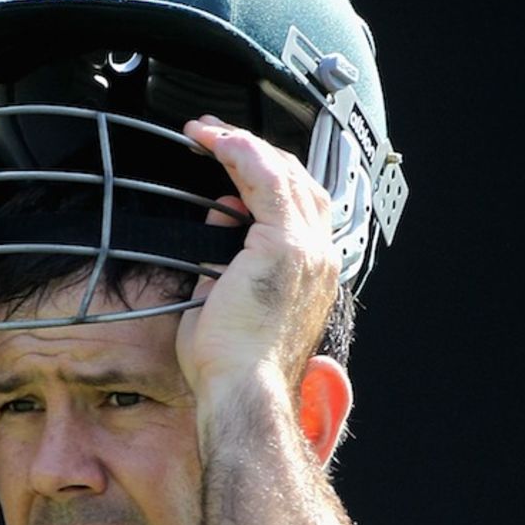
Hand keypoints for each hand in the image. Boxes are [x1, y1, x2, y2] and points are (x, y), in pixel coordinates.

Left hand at [175, 116, 339, 392]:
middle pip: (296, 182)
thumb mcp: (221, 298)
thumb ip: (223, 256)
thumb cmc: (229, 365)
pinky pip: (265, 178)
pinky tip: (213, 141)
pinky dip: (239, 153)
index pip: (296, 207)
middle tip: (212, 136)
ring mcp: (307, 250)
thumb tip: (218, 217)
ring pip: (283, 173)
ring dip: (242, 145)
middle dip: (254, 152)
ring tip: (206, 132)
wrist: (242, 391)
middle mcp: (318, 258)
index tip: (227, 161)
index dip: (262, 176)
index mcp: (309, 274)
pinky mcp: (285, 246)